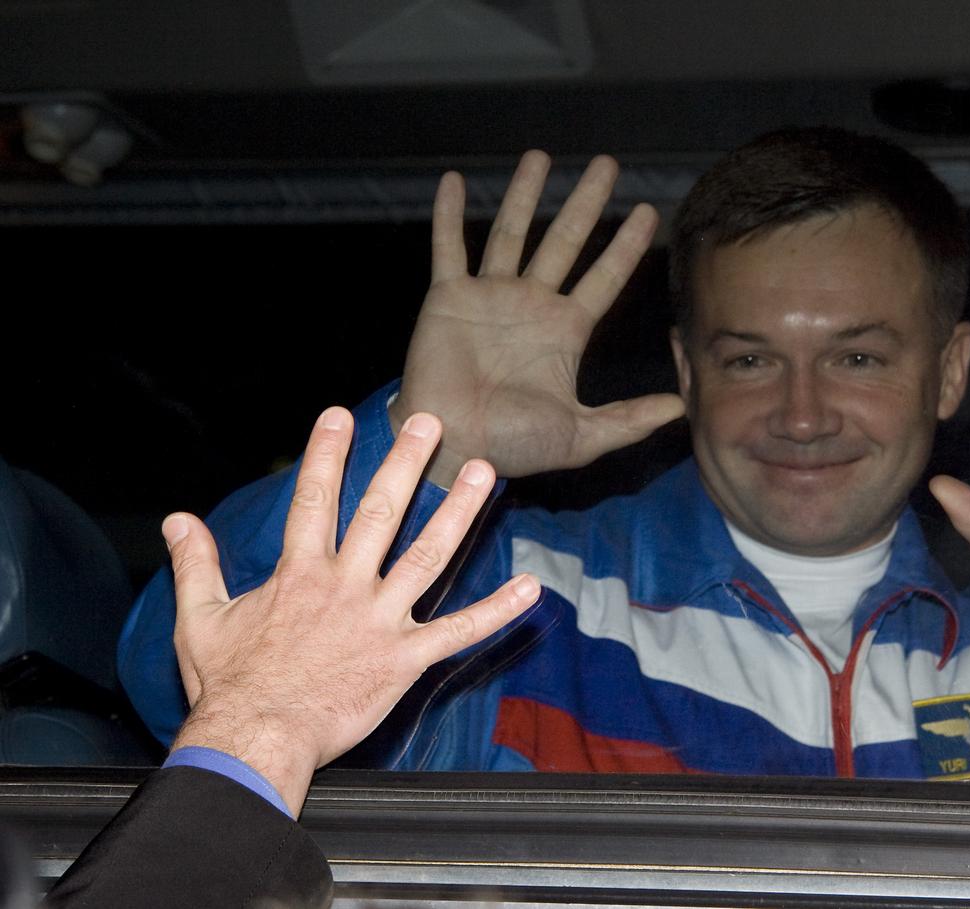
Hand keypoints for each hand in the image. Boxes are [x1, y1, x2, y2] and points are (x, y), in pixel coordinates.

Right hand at [165, 406, 539, 814]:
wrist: (256, 739)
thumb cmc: (229, 685)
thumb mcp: (201, 618)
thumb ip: (195, 565)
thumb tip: (177, 520)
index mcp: (299, 574)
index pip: (314, 499)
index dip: (326, 454)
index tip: (340, 415)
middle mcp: (345, 587)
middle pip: (380, 512)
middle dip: (405, 463)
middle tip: (430, 422)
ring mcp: (380, 621)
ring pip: (427, 556)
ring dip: (458, 512)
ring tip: (483, 473)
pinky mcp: (404, 660)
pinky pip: (458, 631)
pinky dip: (496, 611)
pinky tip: (529, 589)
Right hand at [390, 150, 685, 486]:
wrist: (453, 447)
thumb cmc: (513, 446)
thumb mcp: (581, 435)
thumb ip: (629, 419)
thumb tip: (681, 407)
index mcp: (564, 332)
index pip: (604, 277)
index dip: (626, 247)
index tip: (649, 213)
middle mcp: (530, 305)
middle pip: (565, 241)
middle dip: (585, 203)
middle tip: (606, 164)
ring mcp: (489, 297)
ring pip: (512, 233)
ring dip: (524, 195)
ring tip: (540, 156)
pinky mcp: (448, 298)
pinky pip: (449, 248)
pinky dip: (449, 216)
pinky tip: (455, 182)